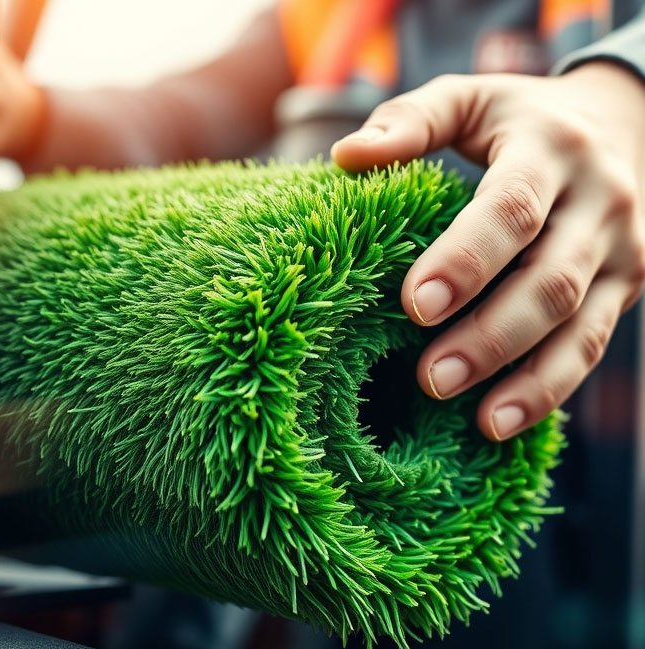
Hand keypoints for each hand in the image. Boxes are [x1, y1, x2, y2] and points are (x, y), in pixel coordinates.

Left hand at [331, 61, 644, 440]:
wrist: (627, 120)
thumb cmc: (516, 118)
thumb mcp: (468, 100)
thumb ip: (409, 121)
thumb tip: (345, 155)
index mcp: (550, 151)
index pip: (512, 210)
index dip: (466, 260)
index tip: (415, 305)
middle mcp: (599, 202)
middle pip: (550, 280)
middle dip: (491, 335)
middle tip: (431, 377)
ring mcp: (624, 249)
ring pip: (580, 324)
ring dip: (526, 378)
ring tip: (474, 418)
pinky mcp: (630, 286)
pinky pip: (592, 345)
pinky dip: (550, 388)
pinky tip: (502, 422)